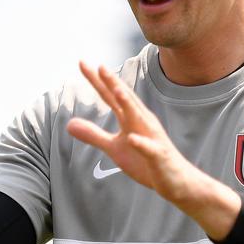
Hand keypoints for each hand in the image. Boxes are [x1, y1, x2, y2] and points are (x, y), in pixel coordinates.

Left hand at [65, 62, 240, 239]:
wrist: (175, 180)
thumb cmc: (145, 161)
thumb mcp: (114, 148)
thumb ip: (94, 134)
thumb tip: (68, 124)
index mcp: (130, 118)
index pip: (111, 96)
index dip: (97, 81)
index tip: (82, 63)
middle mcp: (142, 122)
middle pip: (125, 100)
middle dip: (113, 83)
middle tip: (99, 66)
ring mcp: (152, 138)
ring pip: (140, 118)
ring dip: (129, 104)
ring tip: (116, 90)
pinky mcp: (158, 156)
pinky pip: (149, 149)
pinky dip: (140, 143)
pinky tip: (132, 138)